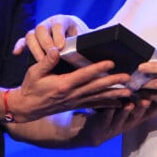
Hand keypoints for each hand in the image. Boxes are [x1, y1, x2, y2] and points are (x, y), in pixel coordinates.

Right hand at [9, 45, 131, 121]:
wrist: (27, 107)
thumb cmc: (31, 87)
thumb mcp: (34, 72)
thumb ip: (46, 61)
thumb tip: (56, 49)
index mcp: (63, 85)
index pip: (83, 75)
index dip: (97, 68)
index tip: (110, 62)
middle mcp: (72, 94)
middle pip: (96, 87)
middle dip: (113, 82)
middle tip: (127, 78)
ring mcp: (76, 101)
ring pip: (99, 97)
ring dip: (115, 94)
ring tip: (129, 92)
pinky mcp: (77, 105)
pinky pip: (95, 105)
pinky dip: (108, 105)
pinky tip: (119, 104)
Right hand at [13, 14, 88, 61]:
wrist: (73, 37)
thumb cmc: (81, 39)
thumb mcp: (83, 38)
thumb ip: (82, 41)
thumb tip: (86, 47)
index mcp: (63, 20)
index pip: (58, 25)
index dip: (58, 36)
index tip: (61, 48)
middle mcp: (49, 23)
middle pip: (41, 28)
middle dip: (45, 42)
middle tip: (50, 56)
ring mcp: (39, 31)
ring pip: (31, 34)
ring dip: (34, 48)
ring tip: (41, 61)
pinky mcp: (32, 39)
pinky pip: (22, 40)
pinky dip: (20, 46)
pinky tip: (17, 53)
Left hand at [76, 98, 156, 146]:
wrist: (88, 133)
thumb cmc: (108, 116)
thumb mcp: (122, 109)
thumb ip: (132, 100)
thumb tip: (144, 84)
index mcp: (131, 120)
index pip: (146, 115)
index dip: (155, 109)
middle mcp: (124, 125)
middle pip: (135, 118)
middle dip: (142, 109)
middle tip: (148, 100)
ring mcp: (113, 128)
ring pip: (121, 120)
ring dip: (126, 112)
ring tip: (130, 104)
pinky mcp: (101, 128)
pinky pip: (105, 120)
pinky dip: (108, 114)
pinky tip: (110, 108)